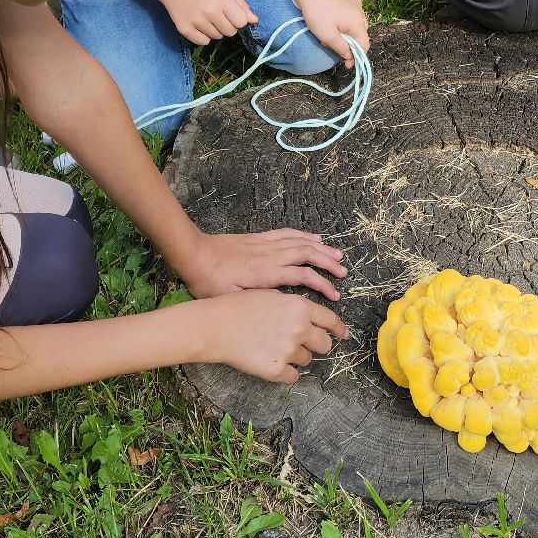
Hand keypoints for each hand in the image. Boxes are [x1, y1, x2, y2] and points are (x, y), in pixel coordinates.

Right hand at [156, 0, 256, 45]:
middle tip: (217, 15)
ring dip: (215, 30)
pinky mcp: (185, 30)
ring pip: (217, 37)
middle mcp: (210, 13)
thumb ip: (239, 4)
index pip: (241, 23)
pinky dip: (204, 36)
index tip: (231, 13)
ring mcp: (196, 22)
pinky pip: (204, 42)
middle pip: (230, 32)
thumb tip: (254, 20)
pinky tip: (199, 24)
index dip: (238, 19)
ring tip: (206, 17)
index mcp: (221, 1)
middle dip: (228, 25)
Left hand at [174, 228, 348, 300]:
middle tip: (344, 273)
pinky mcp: (259, 238)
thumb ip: (260, 301)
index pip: (304, 276)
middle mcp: (271, 255)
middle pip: (308, 255)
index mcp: (267, 273)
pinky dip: (304, 234)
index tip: (334, 296)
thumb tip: (283, 304)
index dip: (322, 285)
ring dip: (321, 247)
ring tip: (338, 255)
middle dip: (329, 263)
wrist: (194, 254)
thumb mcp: (233, 299)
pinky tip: (314, 237)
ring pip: (301, 242)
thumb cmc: (209, 282)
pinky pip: (287, 233)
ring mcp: (266, 244)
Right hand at [203, 290, 350, 382]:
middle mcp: (299, 328)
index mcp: (300, 307)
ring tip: (272, 347)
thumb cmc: (239, 307)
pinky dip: (284, 372)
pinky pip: (292, 376)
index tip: (343, 335)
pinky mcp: (277, 370)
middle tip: (300, 343)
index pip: (331, 321)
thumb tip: (311, 317)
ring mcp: (289, 350)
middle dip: (316, 345)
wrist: (215, 326)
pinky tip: (269, 361)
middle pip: (324, 344)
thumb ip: (296, 307)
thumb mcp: (273, 296)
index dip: (339, 329)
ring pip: (307, 360)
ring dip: (296, 357)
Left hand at [294, 0, 370, 66]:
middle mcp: (360, 13)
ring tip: (328, 31)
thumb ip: (341, 48)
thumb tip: (350, 56)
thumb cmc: (317, 12)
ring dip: (345, 31)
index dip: (356, 57)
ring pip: (354, 23)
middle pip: (359, 34)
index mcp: (358, 24)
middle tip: (331, 46)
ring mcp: (356, 2)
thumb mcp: (327, 35)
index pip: (364, 46)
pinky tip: (332, 17)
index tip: (345, 64)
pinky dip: (343, 18)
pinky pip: (350, 11)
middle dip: (348, 43)